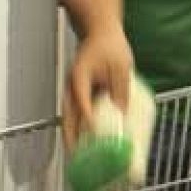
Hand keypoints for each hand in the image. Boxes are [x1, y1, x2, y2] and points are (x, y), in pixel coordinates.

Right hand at [63, 29, 132, 148]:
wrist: (100, 33)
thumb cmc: (110, 46)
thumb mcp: (121, 66)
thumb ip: (121, 89)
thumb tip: (123, 115)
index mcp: (80, 76)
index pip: (81, 98)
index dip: (86, 115)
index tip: (92, 130)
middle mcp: (72, 86)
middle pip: (67, 115)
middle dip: (71, 137)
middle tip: (76, 157)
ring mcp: (73, 91)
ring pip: (69, 118)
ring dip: (72, 137)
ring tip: (77, 158)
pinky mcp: (79, 95)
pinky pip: (76, 115)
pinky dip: (78, 129)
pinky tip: (87, 142)